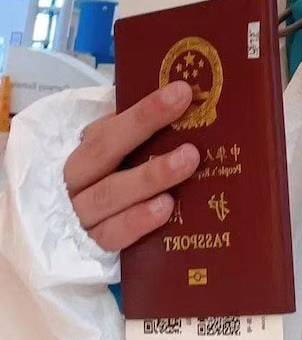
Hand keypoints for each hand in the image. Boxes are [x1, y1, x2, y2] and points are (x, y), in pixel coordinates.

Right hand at [63, 81, 200, 251]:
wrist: (76, 231)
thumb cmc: (112, 180)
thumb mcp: (117, 152)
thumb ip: (138, 131)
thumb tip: (184, 101)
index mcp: (85, 150)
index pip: (111, 124)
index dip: (145, 110)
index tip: (181, 92)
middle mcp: (77, 180)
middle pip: (105, 152)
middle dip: (145, 128)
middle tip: (187, 115)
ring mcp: (81, 215)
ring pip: (109, 195)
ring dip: (150, 177)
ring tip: (187, 162)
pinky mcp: (92, 247)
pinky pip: (112, 235)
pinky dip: (138, 221)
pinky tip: (166, 208)